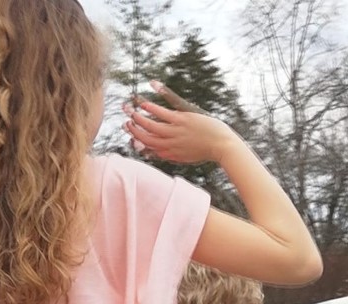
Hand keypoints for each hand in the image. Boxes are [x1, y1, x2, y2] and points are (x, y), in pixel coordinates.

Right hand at [123, 81, 238, 164]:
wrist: (222, 146)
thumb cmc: (206, 150)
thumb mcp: (186, 157)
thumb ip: (172, 154)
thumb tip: (159, 152)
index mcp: (171, 153)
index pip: (148, 147)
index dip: (136, 140)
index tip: (129, 134)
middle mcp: (170, 143)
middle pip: (146, 136)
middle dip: (133, 128)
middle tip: (125, 120)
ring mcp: (175, 131)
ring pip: (151, 124)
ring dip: (138, 116)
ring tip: (130, 109)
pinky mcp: (182, 120)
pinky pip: (162, 112)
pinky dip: (151, 107)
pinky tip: (143, 102)